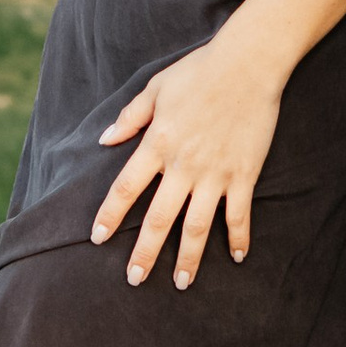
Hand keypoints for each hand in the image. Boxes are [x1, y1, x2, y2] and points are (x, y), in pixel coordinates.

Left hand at [91, 19, 285, 289]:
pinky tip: (236, 257)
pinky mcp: (243, 174)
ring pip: (198, 225)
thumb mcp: (156, 88)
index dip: (110, 214)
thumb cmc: (199, 71)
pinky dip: (238, 238)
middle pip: (159, 218)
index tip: (97, 238)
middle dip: (145, 252)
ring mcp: (215, 173)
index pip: (126, 187)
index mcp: (157, 143)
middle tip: (134, 280)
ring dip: (189, 257)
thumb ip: (130, 118)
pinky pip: (239, 214)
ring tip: (181, 282)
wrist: (248, 64)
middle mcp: (183, 165)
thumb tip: (104, 140)